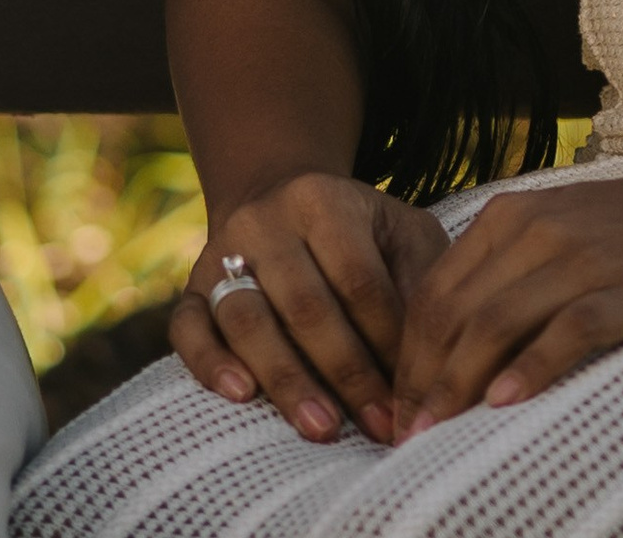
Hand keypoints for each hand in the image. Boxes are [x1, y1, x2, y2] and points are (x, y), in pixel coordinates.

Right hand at [173, 172, 448, 446]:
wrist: (276, 195)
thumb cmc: (359, 233)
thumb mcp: (399, 233)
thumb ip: (420, 281)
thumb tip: (435, 361)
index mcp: (323, 201)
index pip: (358, 280)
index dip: (389, 343)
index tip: (415, 398)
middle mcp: (266, 221)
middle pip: (305, 304)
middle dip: (348, 373)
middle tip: (380, 427)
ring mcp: (221, 252)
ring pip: (246, 318)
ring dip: (286, 379)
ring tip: (323, 428)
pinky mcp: (190, 286)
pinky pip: (187, 326)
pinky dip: (208, 362)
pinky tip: (239, 396)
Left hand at [391, 153, 622, 429]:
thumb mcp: (561, 232)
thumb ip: (510, 273)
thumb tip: (459, 346)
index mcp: (509, 217)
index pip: (434, 294)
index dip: (405, 356)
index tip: (395, 410)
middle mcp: (535, 231)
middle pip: (453, 313)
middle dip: (421, 380)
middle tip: (403, 437)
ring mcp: (581, 259)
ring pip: (495, 322)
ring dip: (457, 383)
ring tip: (434, 435)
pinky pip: (567, 330)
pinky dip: (532, 368)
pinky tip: (506, 403)